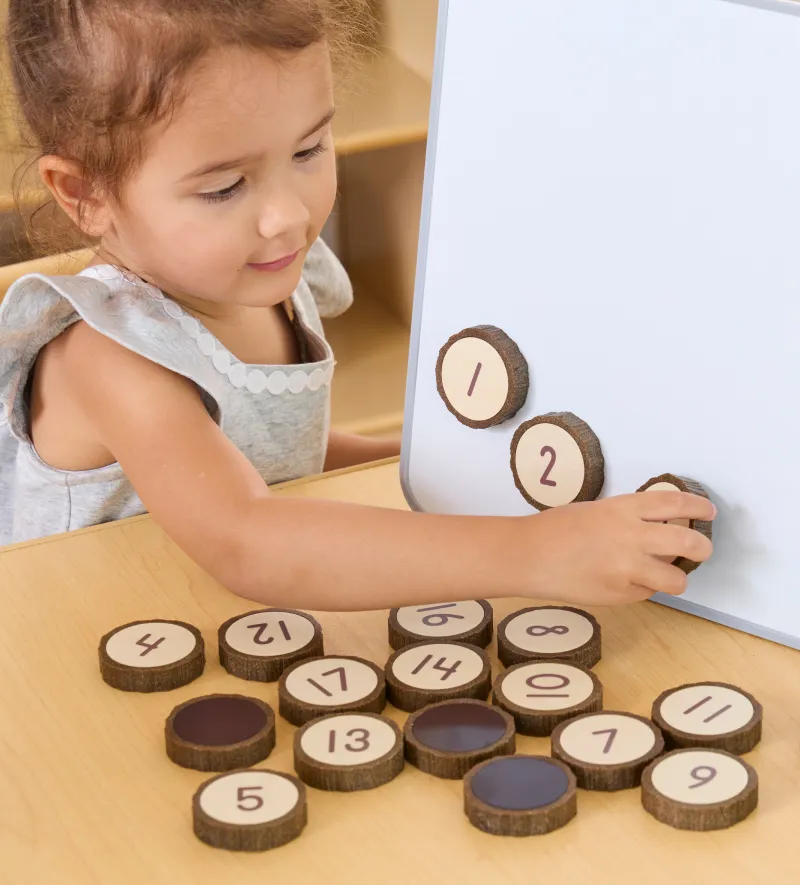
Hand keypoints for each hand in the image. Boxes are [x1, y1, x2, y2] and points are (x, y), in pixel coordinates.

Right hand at [524, 490, 715, 605]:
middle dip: (702, 548)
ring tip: (665, 575)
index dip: (698, 508)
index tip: (708, 512)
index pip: (675, 505)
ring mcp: (627, 568)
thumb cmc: (558, 528)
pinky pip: (646, 593)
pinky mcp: (620, 594)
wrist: (529, 555)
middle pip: (687, 543)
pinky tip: (622, 581)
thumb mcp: (598, 511)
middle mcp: (631, 537)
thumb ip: (629, 519)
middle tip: (701, 550)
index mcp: (624, 509)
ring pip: (676, 579)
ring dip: (675, 577)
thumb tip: (661, 532)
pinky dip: (642, 588)